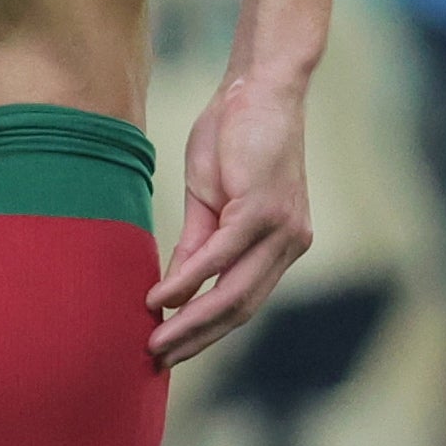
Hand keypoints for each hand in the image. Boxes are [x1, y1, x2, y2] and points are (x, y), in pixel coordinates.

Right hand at [150, 72, 313, 364]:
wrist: (259, 84)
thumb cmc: (234, 135)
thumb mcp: (211, 198)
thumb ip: (198, 246)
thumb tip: (175, 292)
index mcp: (281, 245)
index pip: (245, 302)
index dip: (208, 331)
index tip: (173, 351)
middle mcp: (290, 244)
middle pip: (242, 309)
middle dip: (198, 340)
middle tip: (158, 361)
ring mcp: (282, 230)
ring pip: (235, 293)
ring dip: (191, 321)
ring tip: (156, 340)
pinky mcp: (265, 210)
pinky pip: (221, 257)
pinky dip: (189, 280)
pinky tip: (162, 297)